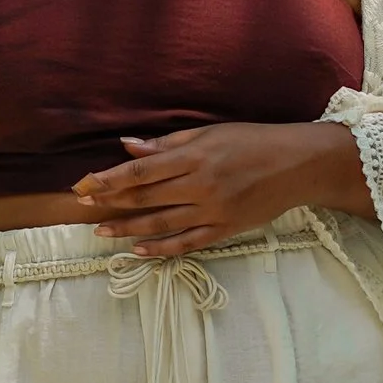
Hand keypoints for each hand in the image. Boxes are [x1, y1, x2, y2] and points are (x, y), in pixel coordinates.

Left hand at [70, 120, 366, 258]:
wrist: (298, 165)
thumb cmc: (253, 142)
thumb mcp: (211, 133)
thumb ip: (168, 144)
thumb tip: (128, 146)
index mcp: (195, 157)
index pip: (141, 170)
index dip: (109, 179)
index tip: (84, 184)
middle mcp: (201, 186)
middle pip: (146, 198)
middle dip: (111, 202)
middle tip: (84, 206)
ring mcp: (213, 211)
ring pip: (161, 224)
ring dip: (127, 229)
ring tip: (102, 232)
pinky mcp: (225, 230)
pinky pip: (187, 243)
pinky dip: (161, 248)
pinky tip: (138, 250)